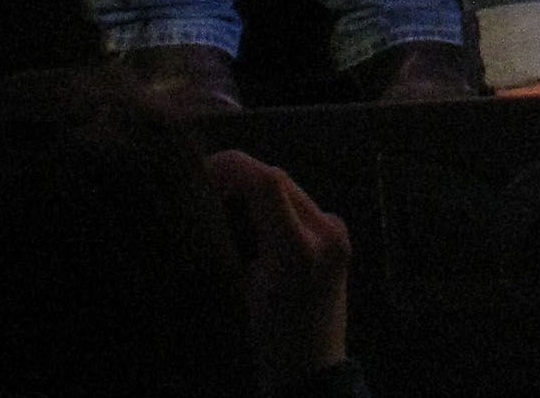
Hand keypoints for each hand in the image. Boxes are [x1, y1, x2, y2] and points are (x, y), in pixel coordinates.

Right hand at [205, 149, 350, 393]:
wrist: (312, 373)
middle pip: (278, 181)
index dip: (232, 167)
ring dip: (255, 189)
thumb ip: (227, 244)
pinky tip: (249, 217)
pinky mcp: (339, 233)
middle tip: (203, 186)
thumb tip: (206, 203)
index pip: (267, 183)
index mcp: (298, 250)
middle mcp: (326, 231)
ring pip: (288, 189)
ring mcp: (337, 230)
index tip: (200, 171)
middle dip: (239, 177)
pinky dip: (272, 204)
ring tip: (221, 198)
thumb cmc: (266, 343)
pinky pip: (299, 204)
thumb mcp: (237, 295)